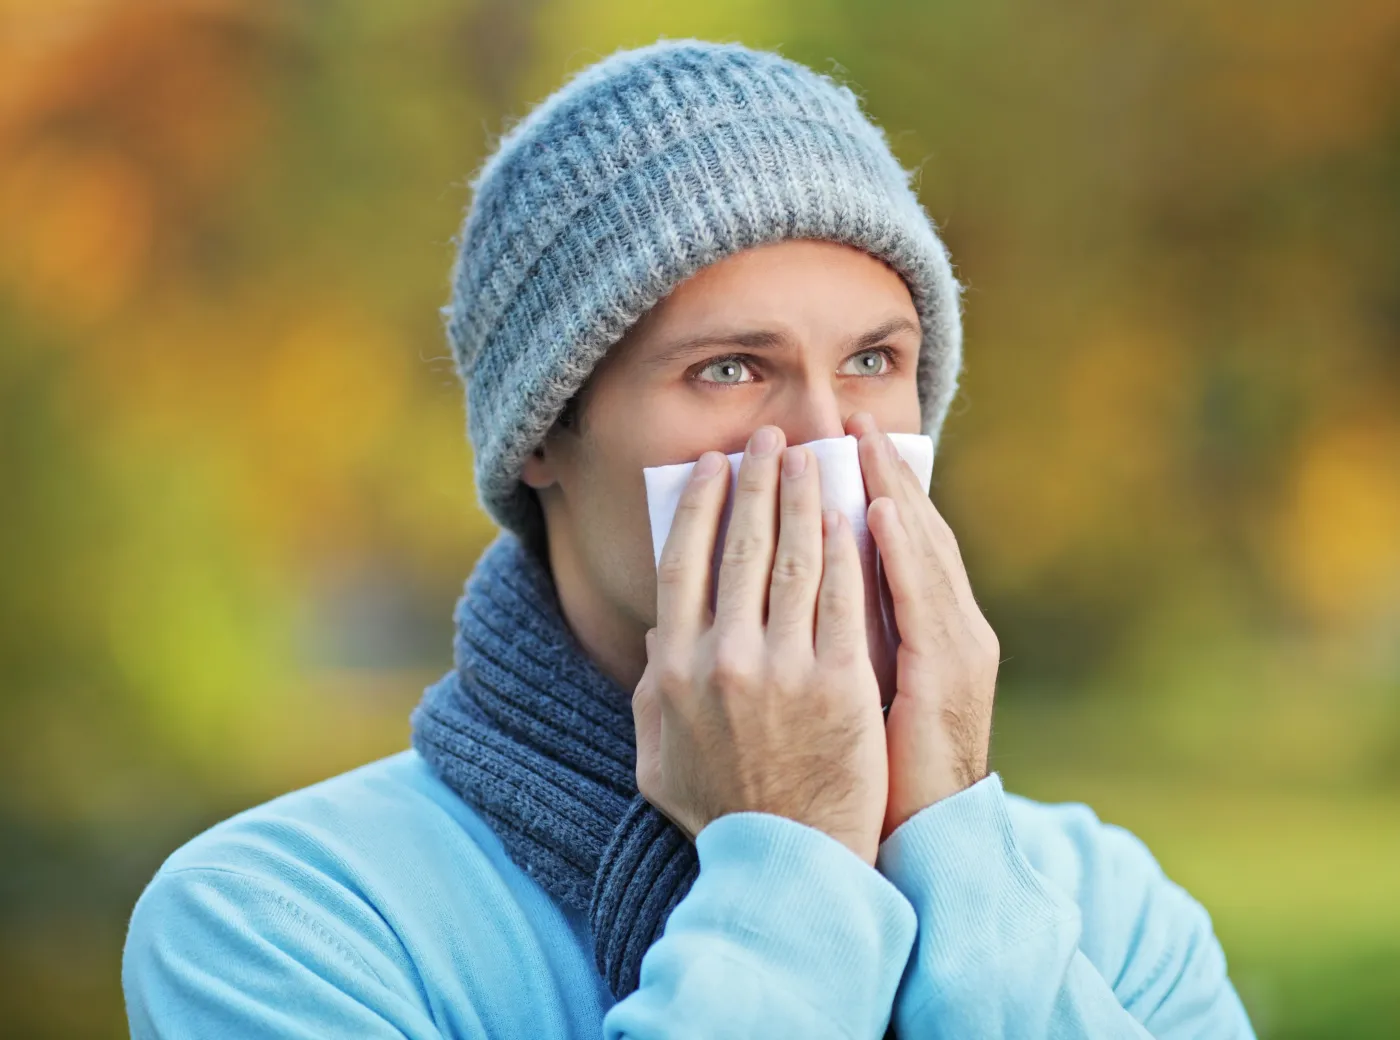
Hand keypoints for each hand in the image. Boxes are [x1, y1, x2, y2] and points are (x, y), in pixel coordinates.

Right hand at [633, 425, 889, 864]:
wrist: (787, 864)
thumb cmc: (720, 811)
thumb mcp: (659, 756)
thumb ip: (654, 691)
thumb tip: (660, 635)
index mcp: (677, 667)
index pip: (684, 562)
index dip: (700, 504)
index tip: (715, 466)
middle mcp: (725, 658)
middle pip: (741, 547)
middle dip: (758, 481)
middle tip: (772, 438)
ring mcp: (786, 669)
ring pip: (795, 560)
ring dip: (805, 498)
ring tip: (814, 457)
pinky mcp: (843, 685)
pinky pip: (845, 599)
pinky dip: (848, 549)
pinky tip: (853, 513)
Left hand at [846, 412, 1000, 839]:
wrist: (921, 841)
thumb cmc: (876, 773)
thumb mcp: (857, 696)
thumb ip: (831, 642)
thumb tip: (772, 601)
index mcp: (928, 630)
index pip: (893, 544)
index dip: (868, 489)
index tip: (836, 442)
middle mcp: (951, 626)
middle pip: (914, 532)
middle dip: (883, 472)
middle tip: (851, 416)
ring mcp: (956, 647)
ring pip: (924, 551)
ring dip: (894, 491)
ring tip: (864, 440)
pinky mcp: (950, 675)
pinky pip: (922, 602)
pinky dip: (904, 553)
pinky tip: (882, 512)